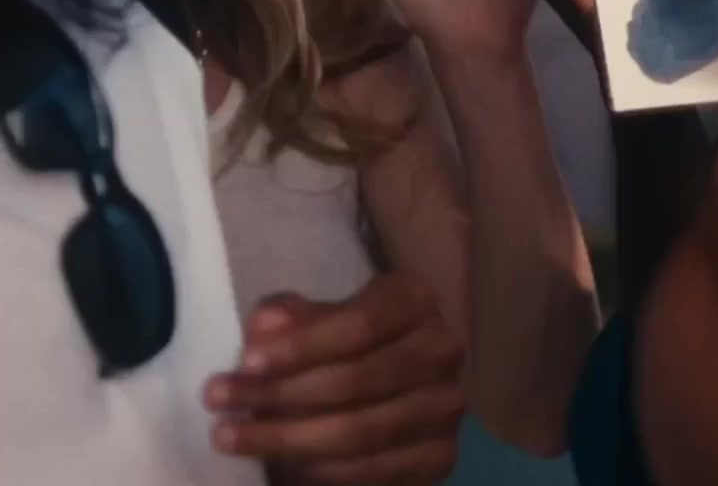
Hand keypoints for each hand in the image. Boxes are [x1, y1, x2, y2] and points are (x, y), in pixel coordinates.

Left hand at [204, 275, 464, 484]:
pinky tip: (278, 466)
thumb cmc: (335, 346)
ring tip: (230, 437)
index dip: (302, 346)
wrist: (375, 391)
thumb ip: (289, 318)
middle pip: (358, 380)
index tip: (246, 362)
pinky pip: (374, 470)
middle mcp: (443, 349)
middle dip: (280, 394)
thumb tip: (268, 323)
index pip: (360, 325)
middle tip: (217, 402)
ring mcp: (448, 405)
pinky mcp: (441, 455)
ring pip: (362, 430)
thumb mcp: (311, 321)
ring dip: (286, 438)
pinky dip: (320, 472)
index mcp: (416, 300)